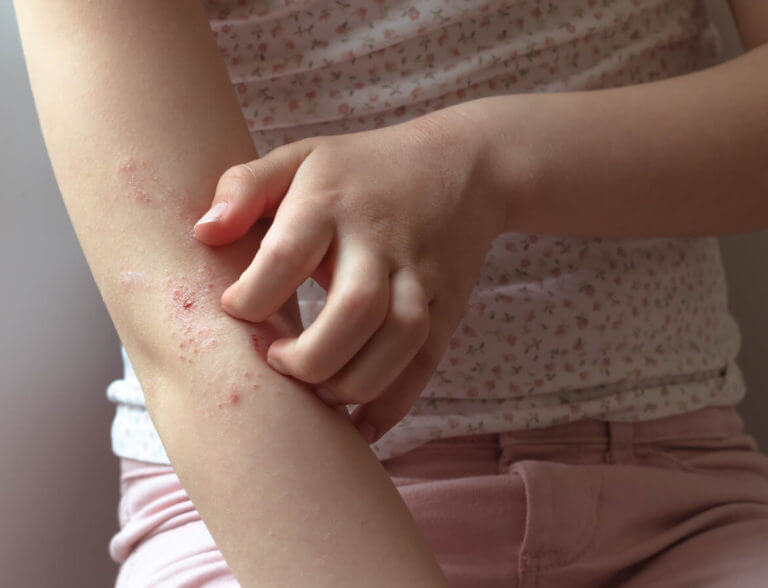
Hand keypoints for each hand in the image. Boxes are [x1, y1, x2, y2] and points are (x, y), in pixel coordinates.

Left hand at [193, 105, 506, 442]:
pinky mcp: (448, 307)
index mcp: (330, 200)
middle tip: (277, 362)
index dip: (251, 297)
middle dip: (308, 357)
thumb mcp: (300, 157)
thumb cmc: (361, 170)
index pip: (286, 257)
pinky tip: (358, 425)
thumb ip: (244, 187)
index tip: (236, 311)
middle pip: (354, 310)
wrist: (460, 167)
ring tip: (316, 391)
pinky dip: (392, 405)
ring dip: (352, 384)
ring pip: (399, 342)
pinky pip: (425, 364)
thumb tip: (203, 234)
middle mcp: (380, 240)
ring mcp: (421, 276)